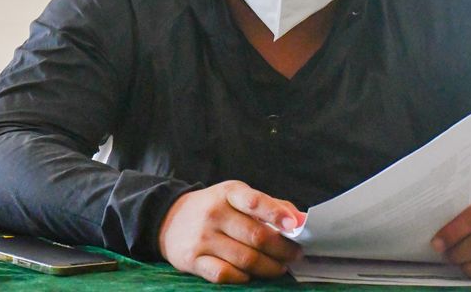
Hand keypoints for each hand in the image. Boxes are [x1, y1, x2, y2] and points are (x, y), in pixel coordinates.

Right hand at [157, 180, 305, 283]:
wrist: (169, 219)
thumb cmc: (215, 208)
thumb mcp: (237, 196)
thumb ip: (270, 205)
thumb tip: (301, 219)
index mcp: (229, 193)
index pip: (254, 201)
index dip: (276, 214)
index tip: (295, 225)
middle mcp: (214, 213)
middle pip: (256, 236)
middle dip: (282, 249)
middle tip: (295, 254)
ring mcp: (202, 238)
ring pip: (245, 259)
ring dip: (269, 267)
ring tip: (280, 267)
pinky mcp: (193, 260)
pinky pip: (225, 274)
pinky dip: (243, 277)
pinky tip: (250, 275)